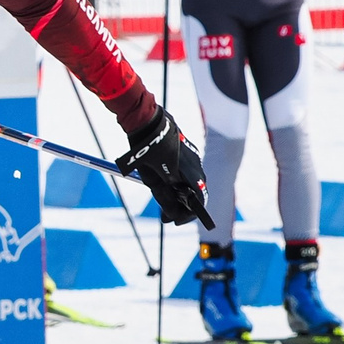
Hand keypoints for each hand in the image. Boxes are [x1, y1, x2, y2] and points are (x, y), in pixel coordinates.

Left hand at [118, 110, 210, 228]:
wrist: (147, 122)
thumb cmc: (146, 150)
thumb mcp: (151, 179)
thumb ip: (164, 197)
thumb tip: (171, 213)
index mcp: (188, 174)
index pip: (197, 202)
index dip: (186, 215)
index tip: (174, 222)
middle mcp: (196, 166)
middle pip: (195, 193)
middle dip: (182, 205)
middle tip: (166, 214)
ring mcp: (194, 158)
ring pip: (191, 182)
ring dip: (180, 193)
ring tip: (164, 200)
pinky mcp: (189, 152)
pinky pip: (188, 172)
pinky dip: (180, 181)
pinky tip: (167, 184)